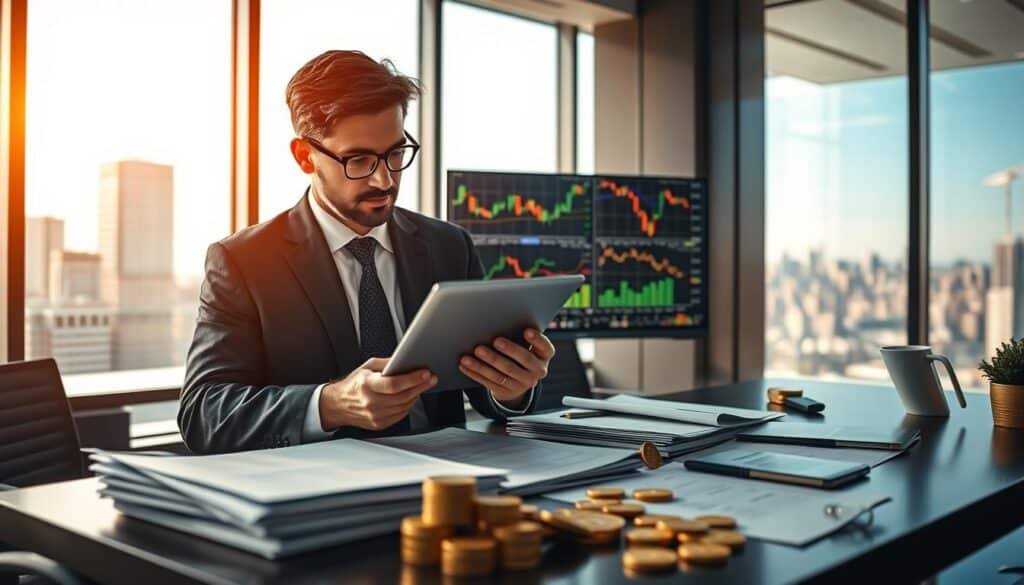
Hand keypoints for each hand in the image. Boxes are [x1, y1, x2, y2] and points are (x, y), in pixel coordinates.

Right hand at [319, 357, 436, 430]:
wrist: (338, 405)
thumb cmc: (354, 384)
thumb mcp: (367, 367)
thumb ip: (387, 364)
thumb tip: (406, 360)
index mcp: (366, 384)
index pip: (393, 384)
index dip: (412, 379)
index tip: (426, 373)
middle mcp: (370, 402)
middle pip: (403, 396)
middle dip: (420, 385)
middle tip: (431, 378)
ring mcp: (375, 415)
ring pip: (405, 406)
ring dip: (416, 395)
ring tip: (421, 385)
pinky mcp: (379, 424)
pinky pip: (401, 414)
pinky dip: (408, 404)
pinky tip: (408, 396)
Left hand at [458, 328, 555, 407]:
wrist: (517, 381)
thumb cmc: (519, 353)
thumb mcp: (525, 345)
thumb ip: (519, 336)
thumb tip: (502, 321)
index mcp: (544, 356)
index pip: (546, 348)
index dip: (538, 340)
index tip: (527, 330)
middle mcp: (537, 371)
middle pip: (524, 360)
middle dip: (509, 350)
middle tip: (495, 340)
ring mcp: (522, 384)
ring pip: (503, 373)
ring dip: (486, 363)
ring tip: (474, 352)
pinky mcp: (506, 391)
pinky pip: (489, 382)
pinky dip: (476, 373)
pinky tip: (465, 365)